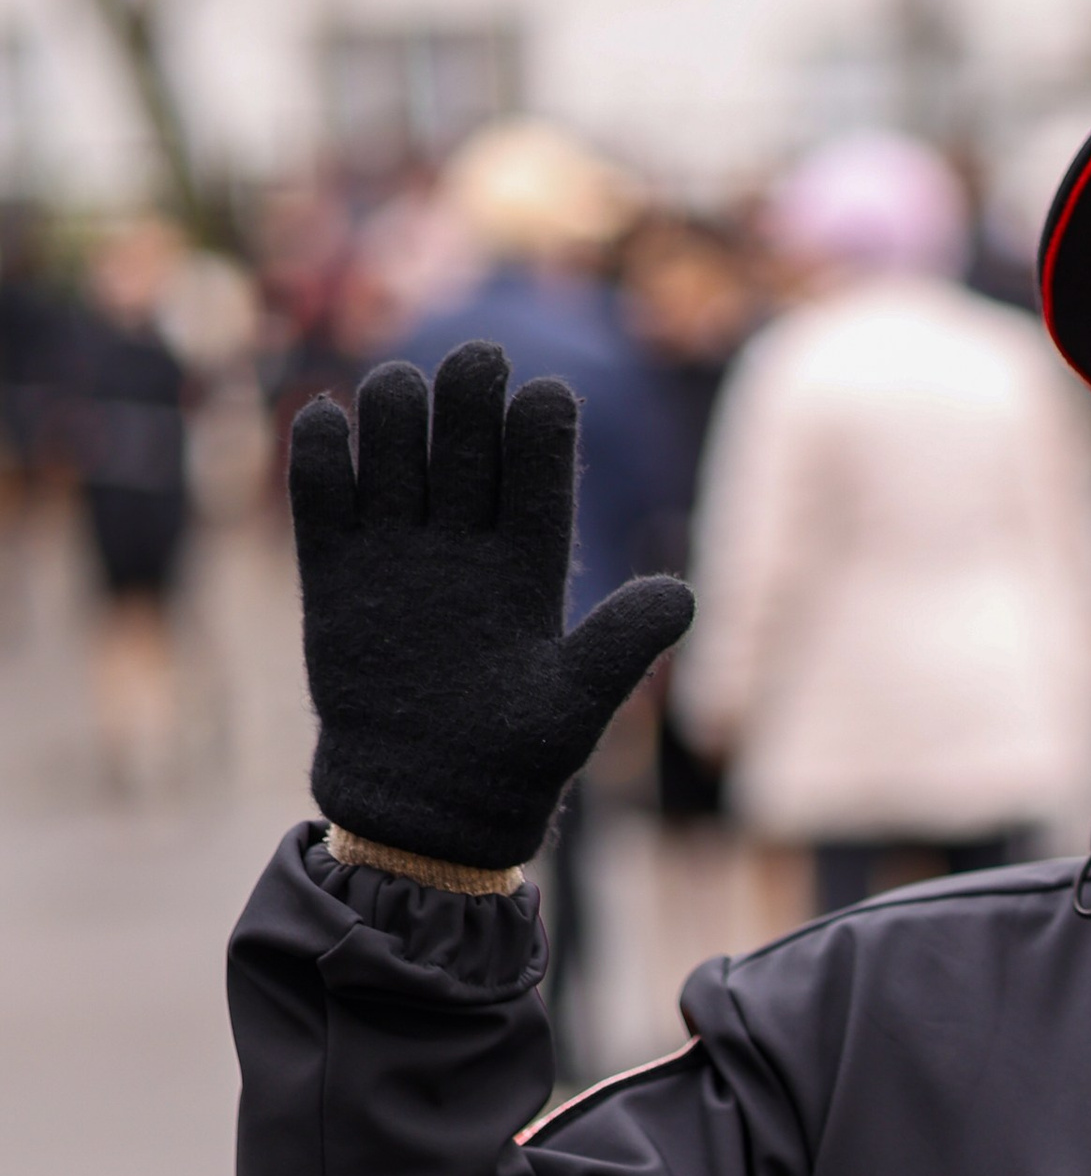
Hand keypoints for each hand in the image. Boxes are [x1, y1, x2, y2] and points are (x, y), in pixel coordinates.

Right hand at [291, 341, 692, 872]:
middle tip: (475, 367)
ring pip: (396, 438)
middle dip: (470, 388)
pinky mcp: (334, 569)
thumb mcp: (575, 709)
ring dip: (398, 405)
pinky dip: (322, 448)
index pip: (538, 463)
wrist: (426, 807)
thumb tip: (684, 596)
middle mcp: (466, 538)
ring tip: (401, 404)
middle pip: (467, 429)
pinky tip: (331, 428)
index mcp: (530, 558)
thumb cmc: (514, 763)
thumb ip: (620, 648)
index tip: (544, 398)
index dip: (540, 421)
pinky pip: (323, 488)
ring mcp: (398, 547)